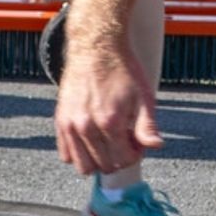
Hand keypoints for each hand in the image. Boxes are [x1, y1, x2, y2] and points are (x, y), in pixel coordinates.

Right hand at [54, 25, 162, 174]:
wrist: (96, 48)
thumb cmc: (122, 70)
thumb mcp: (143, 97)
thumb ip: (147, 126)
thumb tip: (156, 145)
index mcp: (110, 122)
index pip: (123, 160)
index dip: (135, 154)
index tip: (137, 142)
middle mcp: (86, 126)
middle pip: (104, 166)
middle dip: (118, 158)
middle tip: (124, 140)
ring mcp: (70, 124)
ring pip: (82, 166)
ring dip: (98, 161)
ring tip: (107, 142)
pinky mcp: (60, 120)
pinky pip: (66, 154)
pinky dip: (79, 154)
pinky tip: (91, 140)